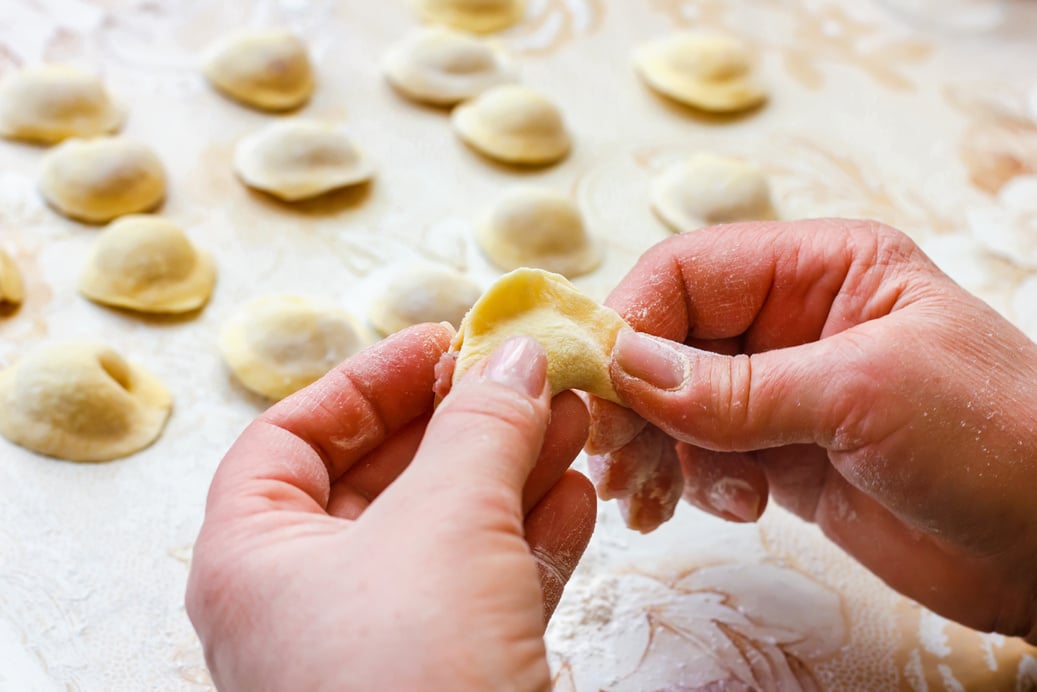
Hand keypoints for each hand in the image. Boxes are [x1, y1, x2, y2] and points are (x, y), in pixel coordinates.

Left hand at [186, 326, 595, 690]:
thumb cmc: (410, 672)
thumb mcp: (445, 523)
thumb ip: (481, 427)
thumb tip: (519, 353)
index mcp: (253, 558)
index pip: (292, 435)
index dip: (369, 379)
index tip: (445, 342)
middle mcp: (304, 601)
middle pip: (382, 477)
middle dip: (463, 422)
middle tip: (527, 376)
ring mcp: (378, 645)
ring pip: (445, 530)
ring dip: (511, 472)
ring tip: (572, 420)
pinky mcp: (445, 679)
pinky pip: (484, 587)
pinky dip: (530, 537)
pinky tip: (577, 493)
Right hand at [587, 219, 1036, 640]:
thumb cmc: (997, 439)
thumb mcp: (862, 394)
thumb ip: (734, 387)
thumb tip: (625, 368)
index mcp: (821, 268)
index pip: (689, 273)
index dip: (634, 320)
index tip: (602, 384)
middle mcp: (794, 321)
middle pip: (671, 340)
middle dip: (638, 398)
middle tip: (617, 457)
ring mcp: (785, 391)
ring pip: (677, 403)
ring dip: (658, 449)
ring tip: (659, 499)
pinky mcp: (784, 455)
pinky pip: (706, 454)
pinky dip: (695, 482)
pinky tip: (736, 508)